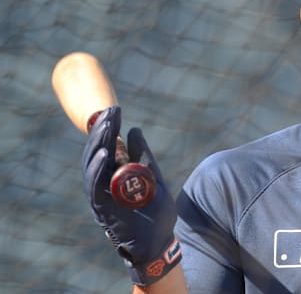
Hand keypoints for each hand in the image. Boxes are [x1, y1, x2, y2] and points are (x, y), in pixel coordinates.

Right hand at [82, 106, 181, 285]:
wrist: (158, 243)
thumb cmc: (154, 212)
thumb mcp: (154, 178)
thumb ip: (143, 156)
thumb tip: (134, 130)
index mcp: (114, 173)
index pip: (106, 145)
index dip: (108, 127)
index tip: (116, 109)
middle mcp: (103, 182)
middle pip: (95, 151)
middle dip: (101, 130)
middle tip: (111, 111)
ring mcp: (100, 195)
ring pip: (91, 165)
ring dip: (98, 144)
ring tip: (106, 125)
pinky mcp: (101, 208)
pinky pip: (95, 187)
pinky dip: (97, 170)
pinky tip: (104, 154)